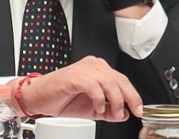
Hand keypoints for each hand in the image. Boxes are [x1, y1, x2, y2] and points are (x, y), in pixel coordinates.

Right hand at [11, 56, 142, 121]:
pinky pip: (93, 86)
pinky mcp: (73, 76)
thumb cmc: (62, 99)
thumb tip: (126, 113)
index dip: (134, 95)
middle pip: (119, 80)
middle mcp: (92, 65)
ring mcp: (82, 69)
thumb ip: (109, 110)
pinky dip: (99, 99)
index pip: (122, 80)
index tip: (139, 110)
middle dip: (129, 98)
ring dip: (115, 101)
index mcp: (98, 69)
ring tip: (110, 113)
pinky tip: (97, 107)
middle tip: (130, 112)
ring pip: (109, 82)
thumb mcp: (91, 109)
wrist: (39, 97)